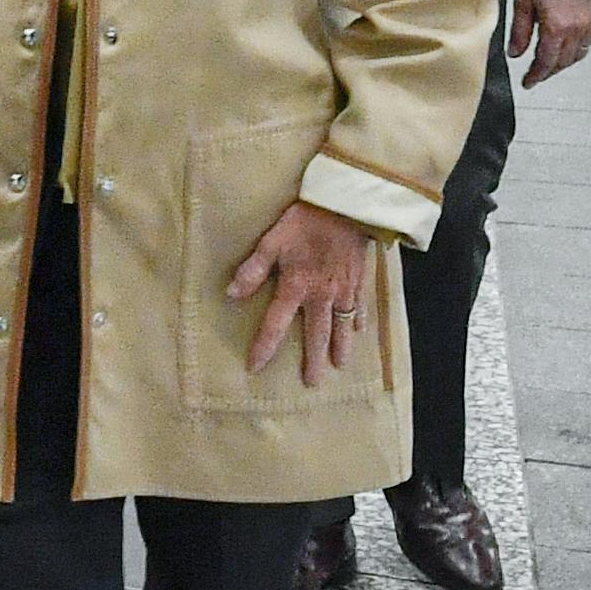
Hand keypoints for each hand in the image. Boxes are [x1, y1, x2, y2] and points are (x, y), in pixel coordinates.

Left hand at [227, 202, 373, 388]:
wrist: (346, 206)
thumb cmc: (305, 221)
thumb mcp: (271, 241)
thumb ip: (252, 270)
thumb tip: (231, 294)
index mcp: (296, 287)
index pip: (275, 324)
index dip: (264, 347)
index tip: (256, 367)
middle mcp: (321, 295)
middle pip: (315, 335)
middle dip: (312, 360)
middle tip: (312, 383)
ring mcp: (343, 290)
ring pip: (341, 327)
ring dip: (339, 348)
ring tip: (338, 366)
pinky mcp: (358, 280)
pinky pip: (358, 308)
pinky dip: (357, 323)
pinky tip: (357, 332)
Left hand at [507, 0, 590, 86]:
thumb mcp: (522, 4)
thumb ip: (519, 32)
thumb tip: (515, 54)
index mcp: (557, 27)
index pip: (546, 62)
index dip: (536, 76)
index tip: (528, 82)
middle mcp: (577, 28)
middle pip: (563, 62)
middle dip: (548, 71)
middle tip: (536, 75)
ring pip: (578, 54)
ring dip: (563, 62)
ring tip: (550, 64)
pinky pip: (589, 42)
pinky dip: (577, 49)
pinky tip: (567, 47)